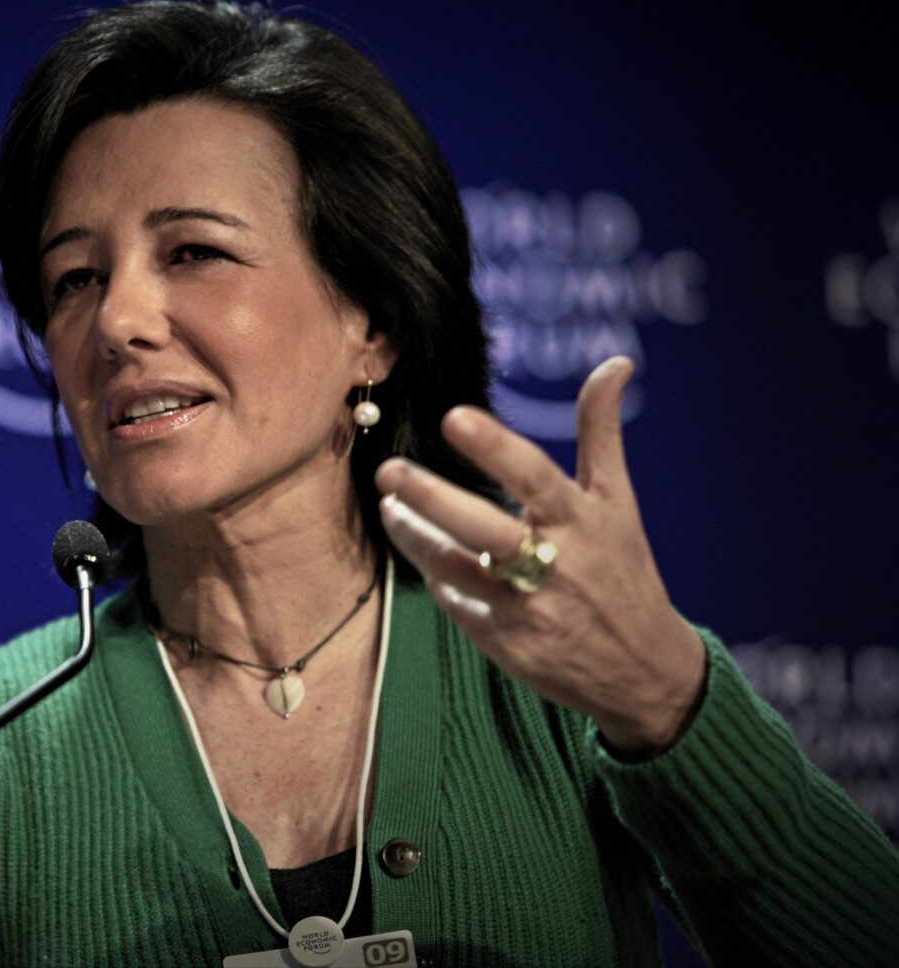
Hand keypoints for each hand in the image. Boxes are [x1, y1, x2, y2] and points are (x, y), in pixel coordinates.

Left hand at [375, 357, 705, 754]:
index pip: (534, 477)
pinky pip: (456, 603)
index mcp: (583, 522)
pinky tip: (423, 552)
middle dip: (431, 498)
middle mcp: (556, 565)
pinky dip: (437, 577)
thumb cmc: (624, 571)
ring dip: (415, 537)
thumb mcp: (619, 502)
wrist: (643, 670)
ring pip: (454, 568)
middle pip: (482, 529)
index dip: (495, 447)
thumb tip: (615, 362)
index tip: (454, 418)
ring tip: (390, 507)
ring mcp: (528, 609)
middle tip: (388, 469)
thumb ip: (601, 432)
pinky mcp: (506, 644)